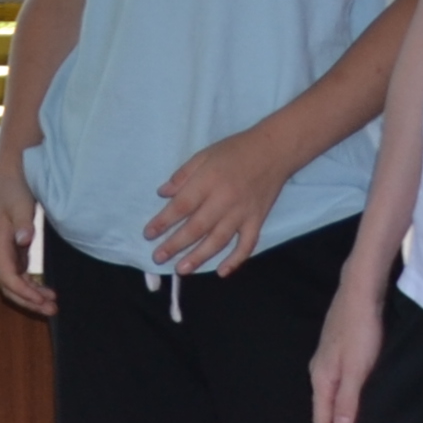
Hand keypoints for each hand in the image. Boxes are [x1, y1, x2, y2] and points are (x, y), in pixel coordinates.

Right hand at [0, 153, 54, 318]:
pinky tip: (45, 288)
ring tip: (53, 303)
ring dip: (31, 294)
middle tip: (53, 310)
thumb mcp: (20, 203)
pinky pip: (20, 272)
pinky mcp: (14, 244)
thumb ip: (23, 223)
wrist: (11, 169)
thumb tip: (24, 241)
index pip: (7, 277)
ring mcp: (6, 247)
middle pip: (9, 285)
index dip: (25, 293)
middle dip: (29, 301)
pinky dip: (31, 283)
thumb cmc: (15, 185)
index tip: (44, 301)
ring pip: (15, 281)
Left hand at [143, 125, 288, 276]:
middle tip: (157, 258)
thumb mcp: (204, 155)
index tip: (148, 234)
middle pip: (197, 227)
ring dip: (199, 257)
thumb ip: (182, 176)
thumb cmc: (235, 150)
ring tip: (181, 269)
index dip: (163, 221)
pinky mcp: (258, 220)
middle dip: (175, 245)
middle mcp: (224, 200)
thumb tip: (162, 194)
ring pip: (219, 240)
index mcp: (208, 181)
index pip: (181, 206)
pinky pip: (247, 245)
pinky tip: (222, 272)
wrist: (274, 150)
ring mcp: (243, 213)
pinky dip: (236, 260)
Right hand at [310, 284, 384, 422]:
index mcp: (321, 378)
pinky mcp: (339, 351)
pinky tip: (358, 399)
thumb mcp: (358, 369)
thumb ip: (348, 400)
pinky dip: (345, 398)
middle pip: (323, 409)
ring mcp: (328, 360)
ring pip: (330, 395)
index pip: (321, 419)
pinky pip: (338, 384)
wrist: (360, 292)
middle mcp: (319, 371)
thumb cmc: (361, 330)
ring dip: (340, 414)